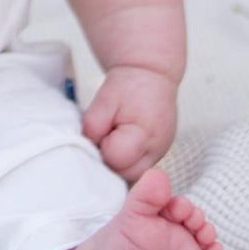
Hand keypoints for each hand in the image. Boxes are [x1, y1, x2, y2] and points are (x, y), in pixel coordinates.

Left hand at [81, 65, 177, 180]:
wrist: (151, 74)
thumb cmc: (130, 85)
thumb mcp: (105, 100)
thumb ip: (93, 126)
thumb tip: (88, 148)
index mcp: (145, 135)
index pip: (115, 160)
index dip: (102, 146)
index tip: (103, 129)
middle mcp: (157, 150)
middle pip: (124, 174)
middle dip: (109, 159)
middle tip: (107, 134)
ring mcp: (160, 154)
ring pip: (131, 175)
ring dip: (118, 162)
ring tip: (115, 136)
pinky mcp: (158, 154)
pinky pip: (137, 168)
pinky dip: (126, 160)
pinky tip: (123, 142)